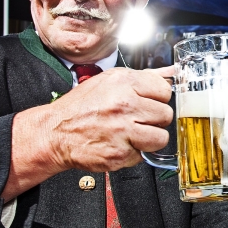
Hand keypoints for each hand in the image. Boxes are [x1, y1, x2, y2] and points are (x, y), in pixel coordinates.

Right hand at [4, 67, 172, 199]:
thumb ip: (144, 77)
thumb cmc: (82, 106)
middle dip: (154, 118)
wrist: (55, 132)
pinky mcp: (120, 153)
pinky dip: (133, 152)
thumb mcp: (110, 81)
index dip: (157, 98)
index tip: (148, 102)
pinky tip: (120, 143)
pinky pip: (143, 155)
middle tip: (137, 118)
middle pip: (166, 115)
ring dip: (149, 138)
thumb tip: (172, 72)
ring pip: (160, 138)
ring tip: (133, 133)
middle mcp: (125, 105)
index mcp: (124, 83)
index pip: (165, 90)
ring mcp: (123, 131)